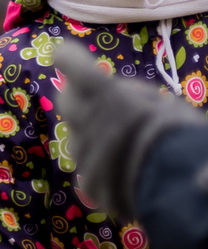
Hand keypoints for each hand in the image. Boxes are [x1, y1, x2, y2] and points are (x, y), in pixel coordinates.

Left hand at [56, 45, 202, 218]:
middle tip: (102, 104)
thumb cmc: (181, 139)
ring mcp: (83, 154)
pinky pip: (89, 168)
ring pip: (78, 137)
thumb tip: (121, 92)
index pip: (68, 61)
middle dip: (80, 98)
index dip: (70, 58)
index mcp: (103, 93)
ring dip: (93, 136)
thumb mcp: (169, 106)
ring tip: (123, 146)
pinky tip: (124, 172)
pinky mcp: (88, 184)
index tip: (72, 57)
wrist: (182, 191)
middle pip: (66, 99)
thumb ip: (138, 95)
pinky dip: (102, 167)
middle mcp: (84, 121)